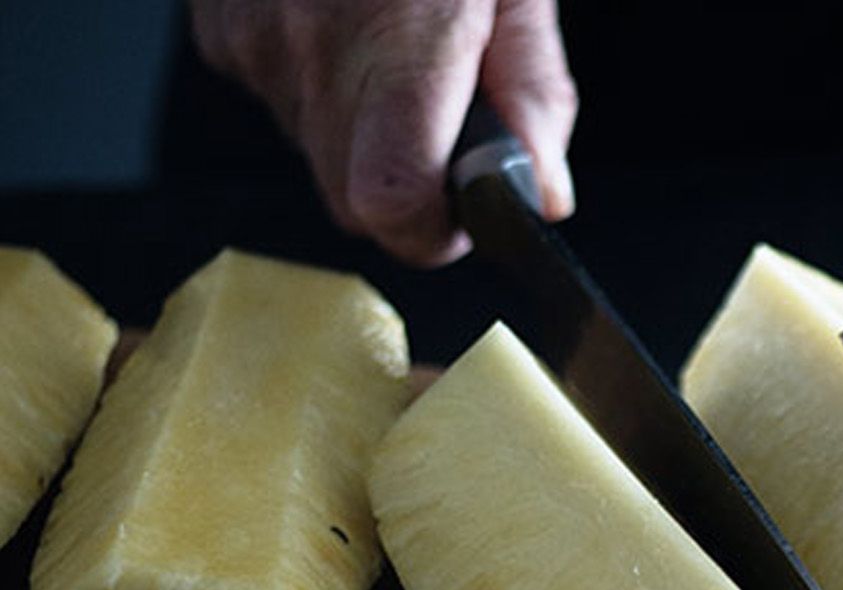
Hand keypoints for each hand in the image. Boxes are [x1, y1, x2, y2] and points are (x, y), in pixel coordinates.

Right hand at [190, 0, 577, 265]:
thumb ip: (534, 92)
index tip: (467, 213)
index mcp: (399, 37)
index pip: (389, 201)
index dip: (432, 230)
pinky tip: (350, 26)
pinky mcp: (221, 30)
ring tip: (401, 51)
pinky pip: (280, 100)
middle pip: (352, 200)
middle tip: (452, 132)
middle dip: (410, 191)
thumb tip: (541, 189)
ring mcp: (253, 40)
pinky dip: (323, 88)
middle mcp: (312, 48)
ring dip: (368, 134)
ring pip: (317, 153)